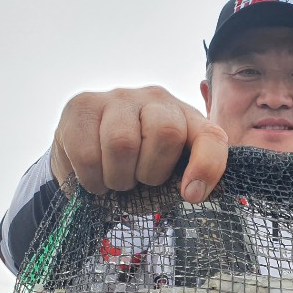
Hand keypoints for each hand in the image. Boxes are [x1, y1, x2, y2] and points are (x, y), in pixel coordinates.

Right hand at [51, 86, 228, 201]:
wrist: (85, 159)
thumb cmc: (134, 169)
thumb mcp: (166, 176)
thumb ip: (185, 179)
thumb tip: (194, 192)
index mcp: (186, 117)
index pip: (210, 135)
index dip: (206, 167)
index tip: (191, 195)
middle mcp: (155, 99)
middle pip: (167, 132)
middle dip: (151, 172)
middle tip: (138, 181)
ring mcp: (117, 97)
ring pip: (123, 142)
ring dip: (118, 178)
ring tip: (113, 180)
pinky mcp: (81, 105)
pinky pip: (88, 153)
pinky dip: (91, 179)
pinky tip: (92, 176)